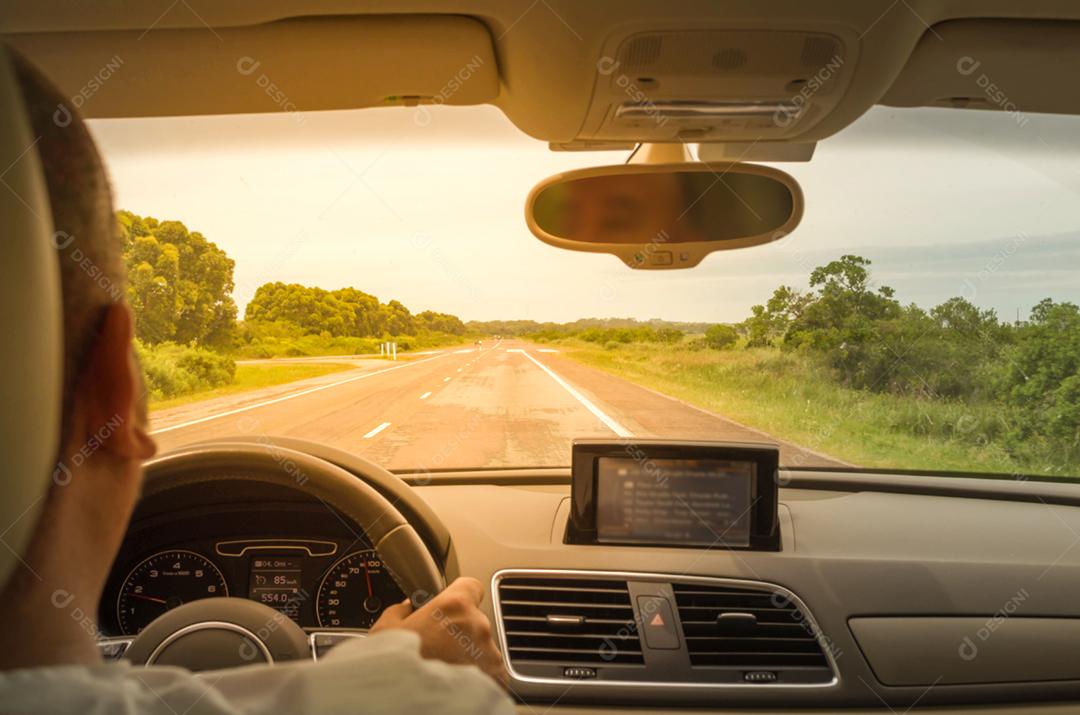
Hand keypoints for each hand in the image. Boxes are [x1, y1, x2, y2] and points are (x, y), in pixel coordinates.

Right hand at [370, 576, 507, 686]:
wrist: (407, 704)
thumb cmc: (396, 669)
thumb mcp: (384, 631)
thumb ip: (399, 611)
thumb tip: (406, 608)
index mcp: (453, 605)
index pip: (471, 586)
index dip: (461, 596)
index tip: (452, 607)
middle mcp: (476, 625)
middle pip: (475, 620)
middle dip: (460, 632)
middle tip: (438, 648)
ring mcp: (488, 652)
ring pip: (483, 647)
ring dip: (470, 654)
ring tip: (446, 670)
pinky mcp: (495, 677)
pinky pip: (491, 671)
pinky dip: (480, 676)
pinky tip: (459, 683)